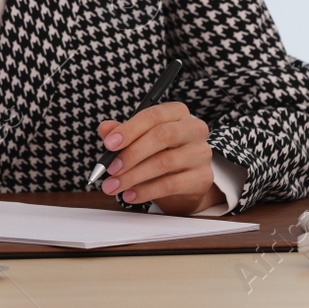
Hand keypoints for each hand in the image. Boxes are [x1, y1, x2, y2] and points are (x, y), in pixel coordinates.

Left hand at [96, 102, 222, 215]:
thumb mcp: (139, 140)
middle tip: (110, 169)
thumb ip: (122, 133)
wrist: (184, 183)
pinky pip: (172, 184)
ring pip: (165, 162)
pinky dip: (147, 191)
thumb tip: (105, 129)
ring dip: (134, 176)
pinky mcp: (202, 177)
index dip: (129, 129)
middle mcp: (193, 129)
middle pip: (162, 136)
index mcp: (177, 112)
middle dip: (131, 153)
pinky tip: (131, 195)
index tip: (109, 144)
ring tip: (115, 186)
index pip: (153, 115)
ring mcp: (201, 153)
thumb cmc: (160, 153)